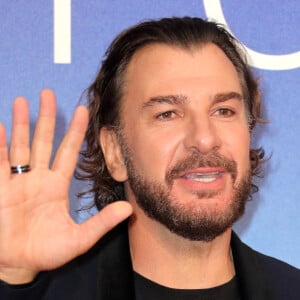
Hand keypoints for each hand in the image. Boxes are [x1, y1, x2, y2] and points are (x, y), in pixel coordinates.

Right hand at [0, 90, 131, 283]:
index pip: (69, 151)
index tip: (82, 110)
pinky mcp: (0, 189)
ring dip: (21, 124)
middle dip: (45, 118)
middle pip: (43, 141)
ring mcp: (18, 181)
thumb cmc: (47, 252)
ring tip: (22, 101)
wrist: (19, 264)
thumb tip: (128, 209)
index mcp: (57, 186)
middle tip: (47, 93)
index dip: (75, 131)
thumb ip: (102, 222)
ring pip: (20, 146)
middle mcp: (38, 178)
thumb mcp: (79, 239)